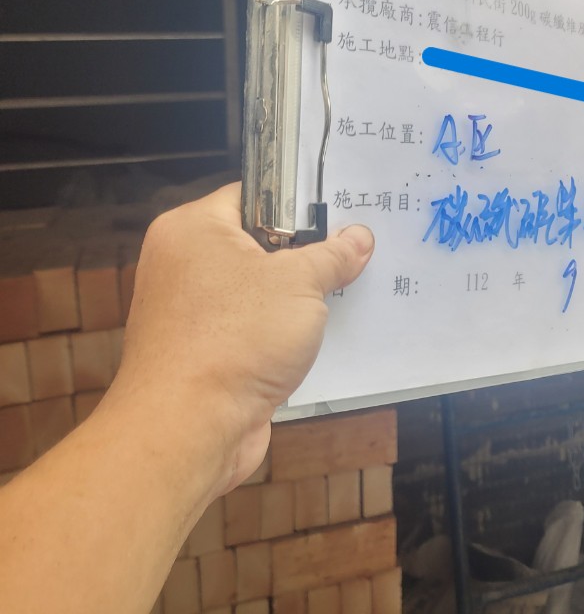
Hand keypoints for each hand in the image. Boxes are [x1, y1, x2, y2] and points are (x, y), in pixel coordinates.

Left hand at [111, 183, 373, 494]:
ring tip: (350, 292)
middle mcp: (184, 266)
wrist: (189, 429)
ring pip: (259, 293)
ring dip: (300, 300)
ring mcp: (192, 314)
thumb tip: (358, 237)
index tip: (342, 210)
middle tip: (356, 250)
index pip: (251, 195)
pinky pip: (254, 332)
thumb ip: (332, 255)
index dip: (298, 202)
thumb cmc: (235, 338)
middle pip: (258, 246)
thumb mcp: (300, 283)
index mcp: (192, 230)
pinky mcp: (206, 356)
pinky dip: (284, 336)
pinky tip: (327, 338)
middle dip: (307, 254)